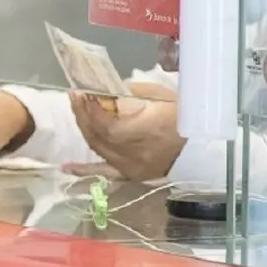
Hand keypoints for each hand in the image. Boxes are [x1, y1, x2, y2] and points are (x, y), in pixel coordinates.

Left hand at [67, 81, 183, 181]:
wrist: (201, 147)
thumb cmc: (184, 116)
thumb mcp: (161, 96)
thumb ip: (131, 94)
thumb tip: (105, 91)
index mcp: (146, 131)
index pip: (107, 125)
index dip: (91, 110)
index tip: (82, 92)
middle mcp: (135, 152)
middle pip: (99, 136)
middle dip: (83, 114)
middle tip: (75, 96)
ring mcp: (131, 167)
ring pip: (98, 149)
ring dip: (85, 129)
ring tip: (77, 111)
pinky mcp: (131, 174)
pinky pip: (105, 173)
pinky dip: (84, 170)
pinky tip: (65, 168)